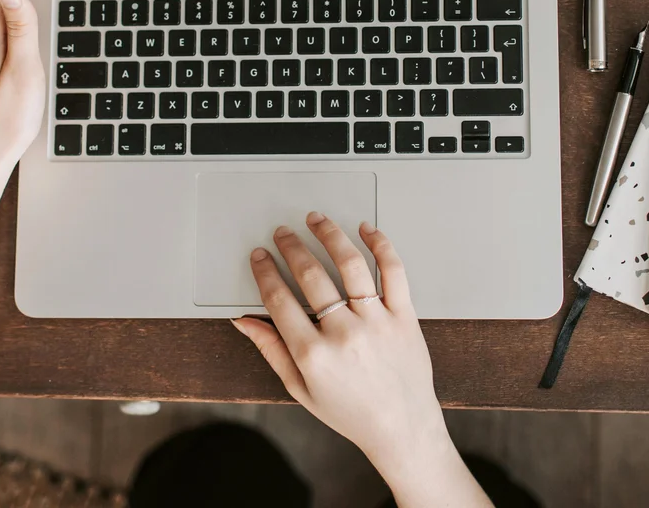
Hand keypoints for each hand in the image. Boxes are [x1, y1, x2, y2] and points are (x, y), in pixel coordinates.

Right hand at [232, 214, 489, 505]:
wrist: (401, 428)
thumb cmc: (352, 413)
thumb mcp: (300, 389)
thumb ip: (271, 350)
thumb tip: (245, 321)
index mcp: (313, 354)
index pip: (280, 299)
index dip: (265, 272)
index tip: (260, 257)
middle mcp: (344, 334)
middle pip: (311, 275)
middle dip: (291, 247)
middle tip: (283, 234)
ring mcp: (377, 322)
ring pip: (351, 264)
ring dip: (330, 236)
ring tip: (317, 220)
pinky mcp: (404, 317)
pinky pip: (394, 272)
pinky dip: (381, 245)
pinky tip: (367, 230)